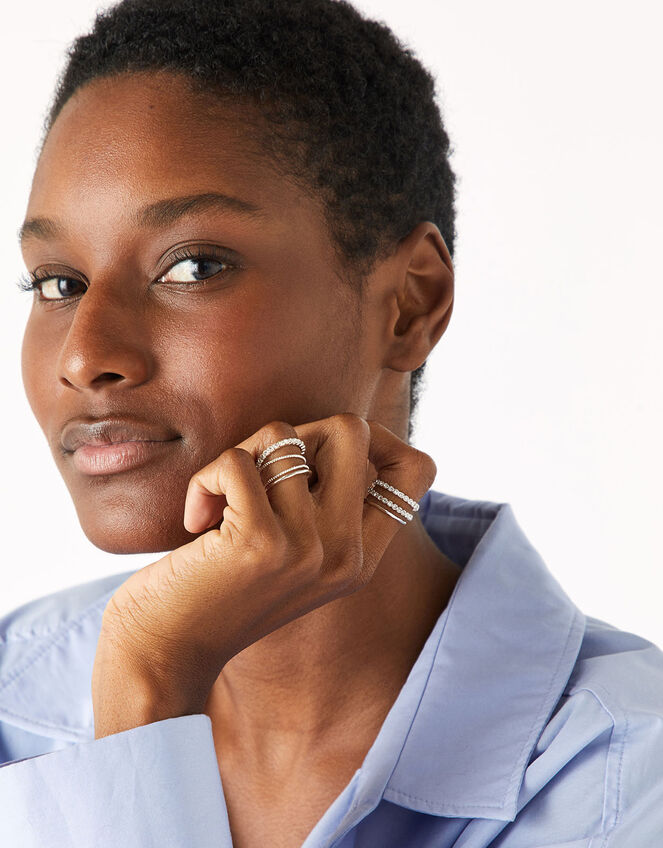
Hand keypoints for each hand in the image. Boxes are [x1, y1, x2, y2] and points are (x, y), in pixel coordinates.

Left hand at [91, 413, 435, 737]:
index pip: (416, 469)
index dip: (378, 436)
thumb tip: (331, 428)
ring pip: (283, 435)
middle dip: (297, 431)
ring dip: (240, 456)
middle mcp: (347, 553)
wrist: (167, 655)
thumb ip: (325, 504)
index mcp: (362, 556)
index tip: (323, 450)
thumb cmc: (221, 590)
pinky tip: (198, 520)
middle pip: (352, 428)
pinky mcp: (261, 542)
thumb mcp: (293, 554)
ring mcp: (308, 549)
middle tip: (263, 473)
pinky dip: (206, 480)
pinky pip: (236, 460)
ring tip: (222, 502)